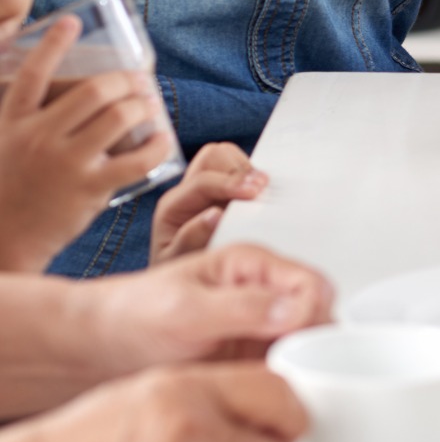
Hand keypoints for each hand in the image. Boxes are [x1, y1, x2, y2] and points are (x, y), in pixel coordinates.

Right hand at [0, 16, 175, 271]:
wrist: (4, 238)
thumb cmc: (9, 187)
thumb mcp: (4, 144)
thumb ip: (25, 119)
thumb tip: (49, 90)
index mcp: (14, 122)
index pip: (33, 75)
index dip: (53, 45)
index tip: (71, 22)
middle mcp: (38, 137)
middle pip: (94, 91)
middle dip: (126, 81)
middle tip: (139, 82)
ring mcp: (65, 162)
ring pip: (119, 117)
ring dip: (144, 106)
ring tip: (150, 106)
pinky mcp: (88, 188)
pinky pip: (136, 159)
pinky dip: (157, 144)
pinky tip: (164, 138)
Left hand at [82, 242, 332, 374]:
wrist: (98, 349)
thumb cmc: (131, 316)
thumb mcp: (185, 309)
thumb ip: (242, 308)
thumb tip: (296, 310)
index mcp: (252, 266)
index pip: (311, 284)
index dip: (313, 315)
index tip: (296, 342)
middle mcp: (262, 293)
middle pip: (319, 315)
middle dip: (312, 342)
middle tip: (288, 367)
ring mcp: (259, 327)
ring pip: (308, 344)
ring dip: (300, 364)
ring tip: (276, 382)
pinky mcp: (252, 357)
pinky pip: (287, 368)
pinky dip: (284, 381)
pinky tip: (266, 393)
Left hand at [152, 142, 266, 263]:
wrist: (183, 286)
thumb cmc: (181, 273)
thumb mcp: (179, 263)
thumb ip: (190, 240)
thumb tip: (214, 214)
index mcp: (174, 207)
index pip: (203, 181)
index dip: (230, 183)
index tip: (255, 192)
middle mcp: (189, 193)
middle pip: (214, 155)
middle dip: (239, 168)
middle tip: (261, 188)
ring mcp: (210, 190)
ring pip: (228, 155)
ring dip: (248, 170)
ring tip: (263, 191)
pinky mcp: (228, 193)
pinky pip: (242, 170)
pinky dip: (255, 176)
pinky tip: (264, 193)